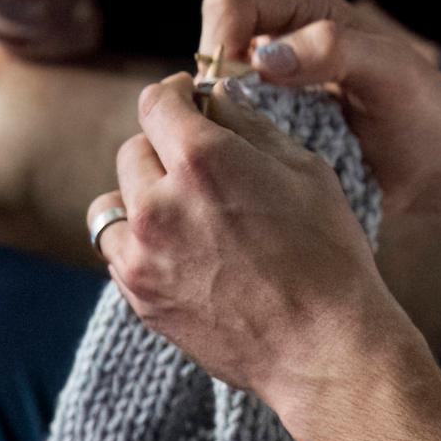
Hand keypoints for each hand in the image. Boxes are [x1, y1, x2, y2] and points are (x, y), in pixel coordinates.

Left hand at [92, 74, 396, 398]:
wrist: (323, 346)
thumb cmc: (328, 254)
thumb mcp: (305, 170)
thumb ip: (250, 126)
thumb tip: (215, 99)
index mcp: (202, 159)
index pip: (156, 102)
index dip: (175, 94)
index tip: (190, 101)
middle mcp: (158, 202)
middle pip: (133, 150)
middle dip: (164, 148)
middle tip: (203, 165)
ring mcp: (141, 255)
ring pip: (113, 204)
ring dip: (142, 198)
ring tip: (184, 213)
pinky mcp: (139, 297)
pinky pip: (119, 253)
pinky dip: (140, 244)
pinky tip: (184, 253)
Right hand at [197, 0, 440, 220]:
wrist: (431, 161)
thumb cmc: (420, 106)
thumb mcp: (389, 71)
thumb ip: (335, 50)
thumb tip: (265, 60)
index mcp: (299, 10)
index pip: (229, 7)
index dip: (221, 44)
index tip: (235, 92)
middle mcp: (272, 44)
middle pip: (204, 53)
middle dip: (210, 92)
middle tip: (241, 132)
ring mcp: (263, 90)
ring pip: (204, 99)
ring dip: (217, 128)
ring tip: (251, 157)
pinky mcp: (261, 130)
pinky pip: (222, 137)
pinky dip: (230, 154)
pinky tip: (254, 175)